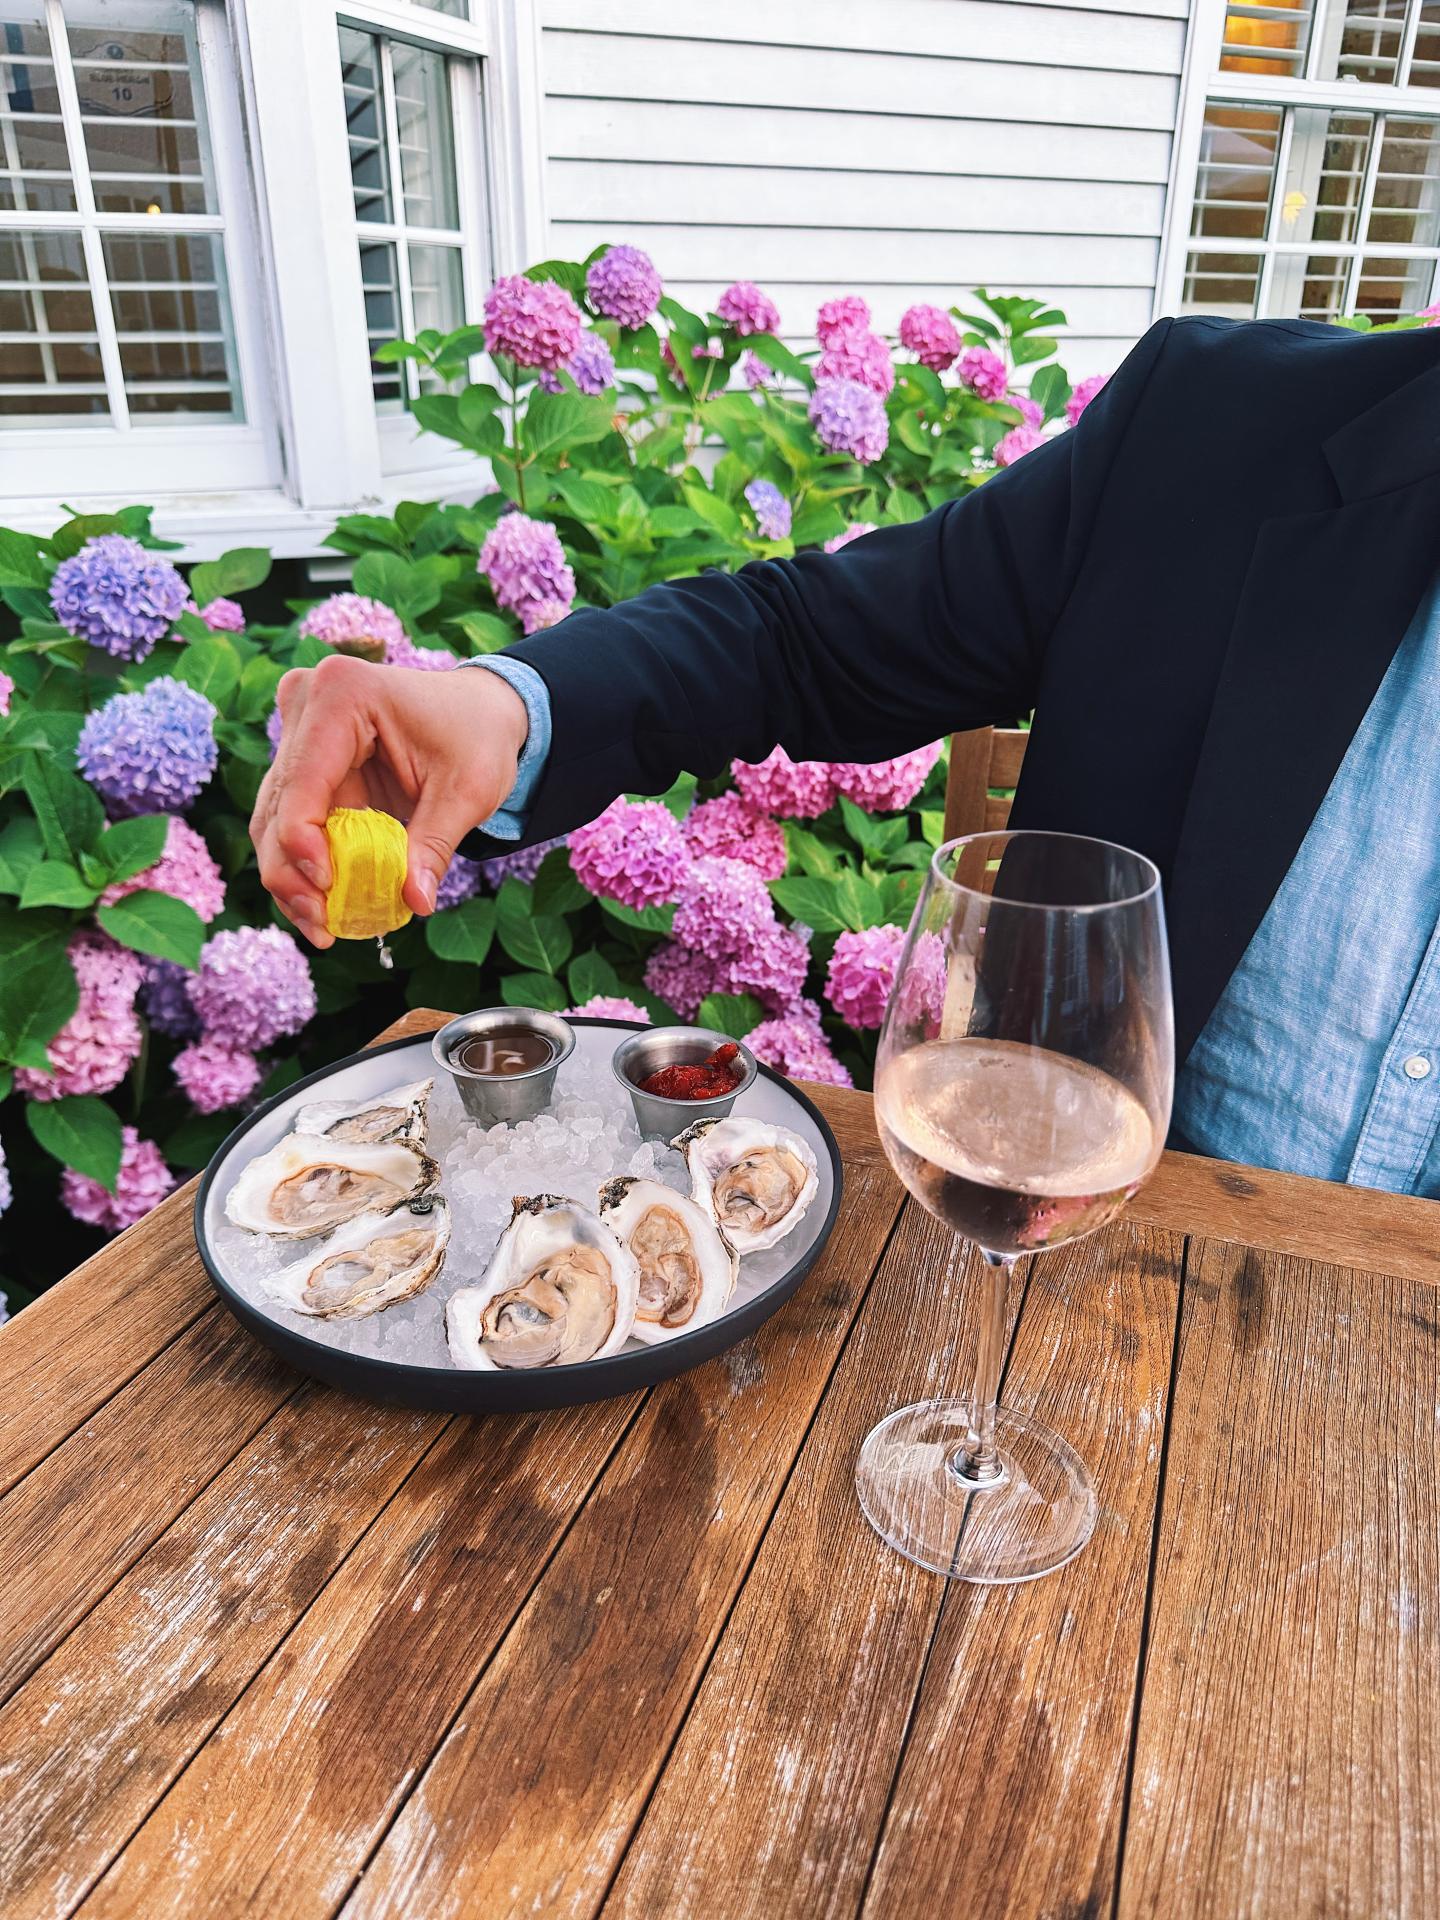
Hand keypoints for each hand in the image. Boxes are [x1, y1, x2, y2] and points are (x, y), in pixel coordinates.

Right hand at [250, 656, 529, 947]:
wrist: (482, 709)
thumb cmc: (478, 737)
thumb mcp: (468, 792)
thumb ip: (434, 846)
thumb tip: (415, 902)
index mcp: (343, 692)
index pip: (302, 779)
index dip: (303, 842)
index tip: (327, 890)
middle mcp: (307, 702)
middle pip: (278, 804)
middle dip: (293, 872)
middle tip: (322, 925)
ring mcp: (299, 729)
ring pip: (273, 818)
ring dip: (291, 876)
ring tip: (321, 926)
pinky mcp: (303, 758)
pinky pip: (289, 820)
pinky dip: (303, 865)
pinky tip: (321, 908)